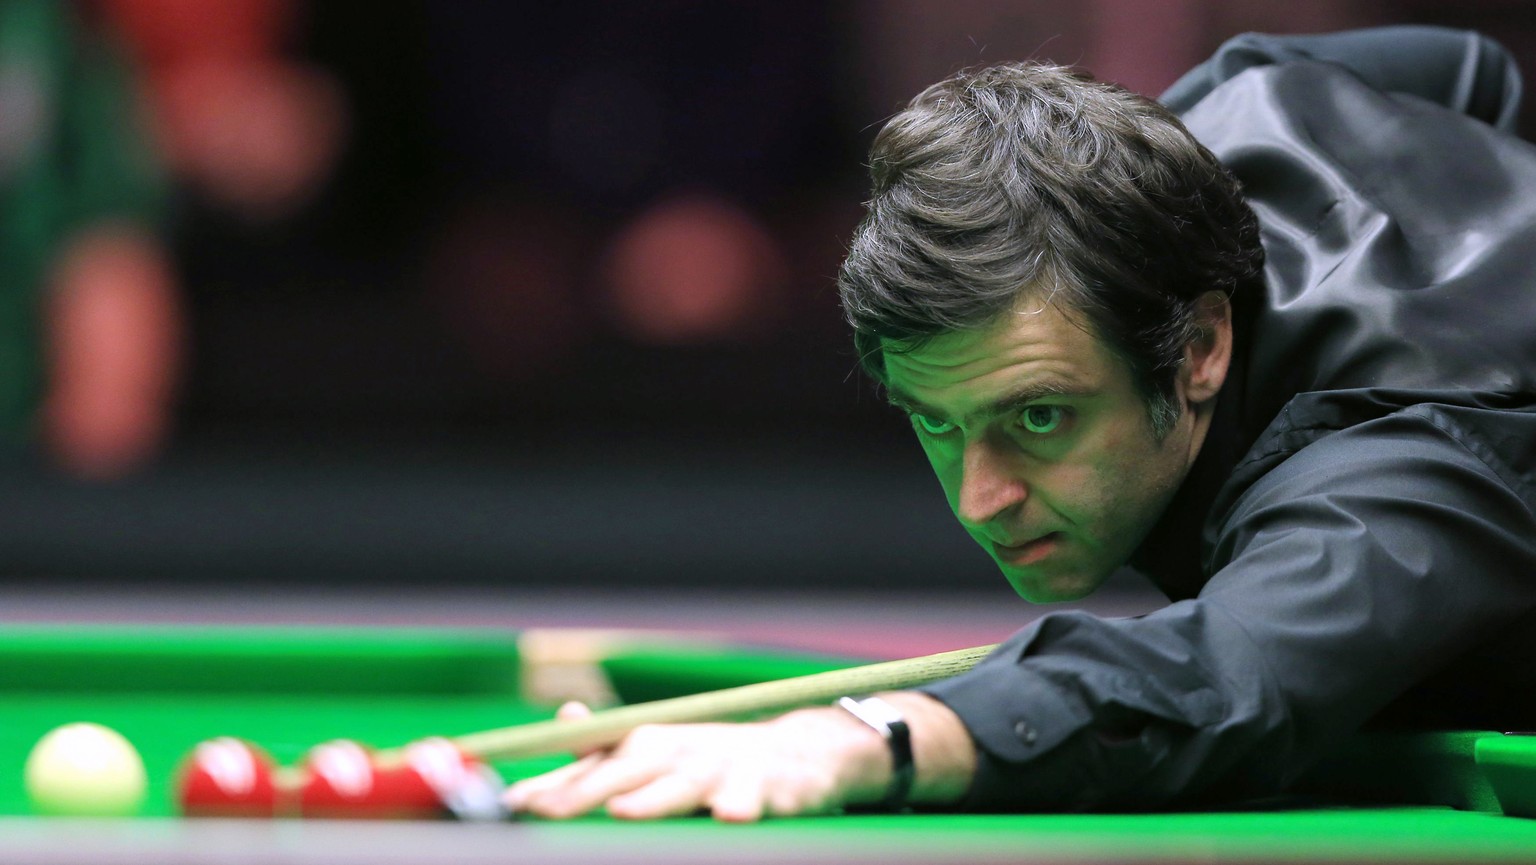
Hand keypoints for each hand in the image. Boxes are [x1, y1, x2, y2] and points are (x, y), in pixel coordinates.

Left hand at [504, 692, 974, 821]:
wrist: (801, 751)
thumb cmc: (712, 757)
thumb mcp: (657, 747)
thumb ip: (601, 751)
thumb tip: (557, 724)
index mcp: (647, 743)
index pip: (590, 766)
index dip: (551, 786)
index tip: (510, 805)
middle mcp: (680, 752)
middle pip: (625, 773)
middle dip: (585, 793)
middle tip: (547, 813)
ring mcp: (724, 770)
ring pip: (684, 786)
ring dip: (654, 799)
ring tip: (623, 811)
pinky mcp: (769, 788)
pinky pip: (753, 800)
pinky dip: (741, 806)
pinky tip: (728, 817)